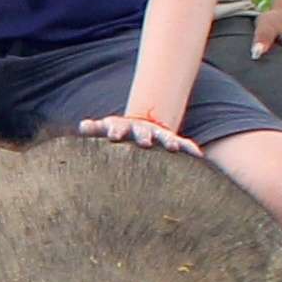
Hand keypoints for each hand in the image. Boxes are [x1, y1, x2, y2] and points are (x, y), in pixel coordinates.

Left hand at [79, 104, 210, 157]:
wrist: (138, 127)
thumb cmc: (116, 133)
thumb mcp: (103, 129)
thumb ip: (93, 128)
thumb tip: (83, 125)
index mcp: (122, 127)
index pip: (117, 127)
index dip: (115, 131)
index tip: (114, 137)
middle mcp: (142, 130)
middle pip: (143, 132)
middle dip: (144, 136)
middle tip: (145, 143)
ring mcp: (159, 135)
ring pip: (165, 138)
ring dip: (169, 141)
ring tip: (174, 148)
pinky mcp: (172, 142)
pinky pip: (184, 144)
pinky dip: (190, 148)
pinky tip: (198, 155)